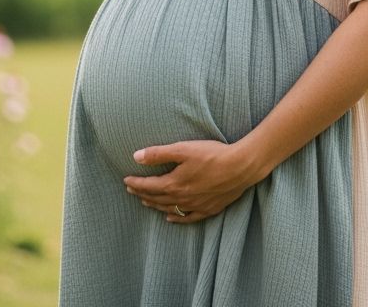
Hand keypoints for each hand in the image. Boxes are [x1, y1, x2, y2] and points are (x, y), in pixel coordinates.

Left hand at [123, 140, 263, 223]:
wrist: (241, 167)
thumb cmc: (212, 155)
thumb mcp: (183, 149)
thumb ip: (159, 154)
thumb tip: (136, 156)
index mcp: (174, 184)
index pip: (148, 186)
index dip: (136, 183)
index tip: (126, 180)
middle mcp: (182, 199)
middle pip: (157, 198)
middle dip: (142, 194)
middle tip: (132, 190)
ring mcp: (196, 206)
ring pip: (170, 209)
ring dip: (155, 205)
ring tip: (146, 202)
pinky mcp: (209, 209)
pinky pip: (188, 218)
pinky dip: (177, 219)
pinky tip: (170, 218)